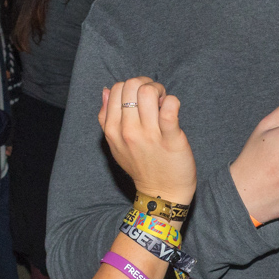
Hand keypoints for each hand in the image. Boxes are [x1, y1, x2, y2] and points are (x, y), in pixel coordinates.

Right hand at [98, 77, 194, 204]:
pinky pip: (170, 108)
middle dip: (146, 85)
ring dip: (160, 91)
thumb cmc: (141, 165)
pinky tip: (173, 109)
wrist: (161, 194)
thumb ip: (106, 117)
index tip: (142, 100)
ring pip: (148, 91)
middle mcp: (128, 131)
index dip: (132, 87)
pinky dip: (173, 101)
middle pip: (131, 85)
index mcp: (112, 130)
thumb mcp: (115, 144)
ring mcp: (149, 135)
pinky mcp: (170, 139)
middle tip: (155, 99)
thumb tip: (105, 90)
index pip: (116, 89)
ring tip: (164, 104)